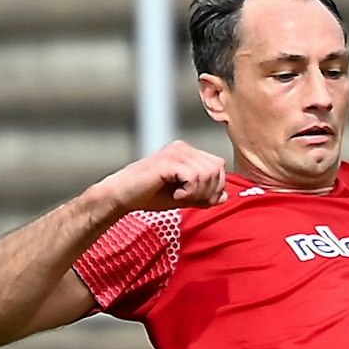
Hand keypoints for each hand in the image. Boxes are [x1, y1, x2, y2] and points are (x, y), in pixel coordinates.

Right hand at [89, 141, 229, 213]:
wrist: (123, 196)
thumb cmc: (151, 195)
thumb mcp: (185, 197)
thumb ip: (204, 195)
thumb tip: (226, 197)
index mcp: (188, 153)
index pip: (219, 166)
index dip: (215, 187)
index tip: (199, 199)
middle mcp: (183, 148)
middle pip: (216, 169)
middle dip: (208, 190)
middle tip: (189, 198)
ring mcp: (174, 152)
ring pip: (207, 173)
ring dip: (197, 192)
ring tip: (180, 196)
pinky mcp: (167, 161)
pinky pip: (193, 177)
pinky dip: (188, 192)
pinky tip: (175, 195)